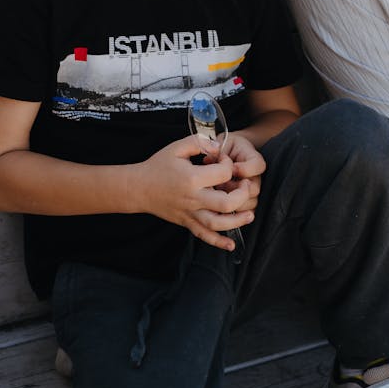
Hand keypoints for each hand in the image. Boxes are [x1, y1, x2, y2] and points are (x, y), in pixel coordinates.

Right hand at [129, 134, 254, 250]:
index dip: (229, 165)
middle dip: (242, 195)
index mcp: (192, 178)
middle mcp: (192, 198)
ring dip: (237, 221)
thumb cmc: (158, 166)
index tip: (224, 161)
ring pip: (218, 224)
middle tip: (246, 187)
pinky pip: (204, 236)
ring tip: (250, 214)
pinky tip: (231, 245)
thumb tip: (218, 147)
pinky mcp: (186, 222)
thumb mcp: (177, 147)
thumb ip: (199, 142)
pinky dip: (218, 242)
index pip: (223, 174)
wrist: (139, 188)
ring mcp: (190, 213)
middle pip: (226, 203)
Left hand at [211, 131, 265, 212]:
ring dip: (231, 201)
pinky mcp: (246, 204)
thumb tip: (209, 160)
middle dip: (234, 188)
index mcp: (252, 159)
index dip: (245, 169)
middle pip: (254, 189)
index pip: (257, 165)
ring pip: (249, 203)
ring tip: (217, 193)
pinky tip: (218, 205)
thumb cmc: (221, 150)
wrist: (224, 156)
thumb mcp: (219, 144)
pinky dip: (232, 212)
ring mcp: (252, 192)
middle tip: (220, 184)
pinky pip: (244, 213)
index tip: (231, 167)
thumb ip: (215, 150)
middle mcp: (256, 177)